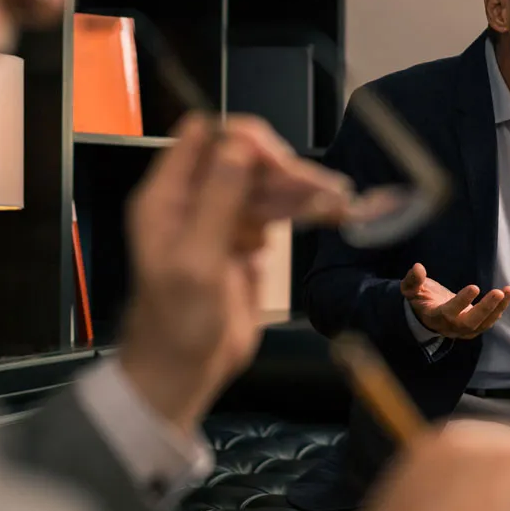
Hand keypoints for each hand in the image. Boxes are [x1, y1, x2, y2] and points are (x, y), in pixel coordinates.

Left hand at [118, 114, 351, 433]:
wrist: (183, 373)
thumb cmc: (178, 322)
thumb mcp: (197, 260)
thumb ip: (218, 199)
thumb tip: (240, 144)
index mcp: (168, 197)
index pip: (204, 137)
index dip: (242, 140)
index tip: (277, 162)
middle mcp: (194, 201)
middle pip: (244, 160)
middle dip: (283, 169)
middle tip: (324, 188)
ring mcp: (221, 221)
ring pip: (265, 186)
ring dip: (302, 190)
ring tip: (341, 200)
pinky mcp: (244, 244)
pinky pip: (276, 214)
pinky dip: (303, 211)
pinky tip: (331, 213)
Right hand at [401, 263, 509, 338]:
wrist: (427, 316)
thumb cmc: (420, 299)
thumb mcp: (411, 290)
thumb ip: (412, 281)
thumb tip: (417, 267)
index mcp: (435, 317)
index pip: (448, 312)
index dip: (461, 302)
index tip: (474, 287)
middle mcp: (451, 327)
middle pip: (470, 323)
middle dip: (485, 308)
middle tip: (498, 292)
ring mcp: (464, 330)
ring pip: (484, 323)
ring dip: (499, 307)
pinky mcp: (474, 328)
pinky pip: (489, 321)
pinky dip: (500, 308)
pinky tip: (508, 294)